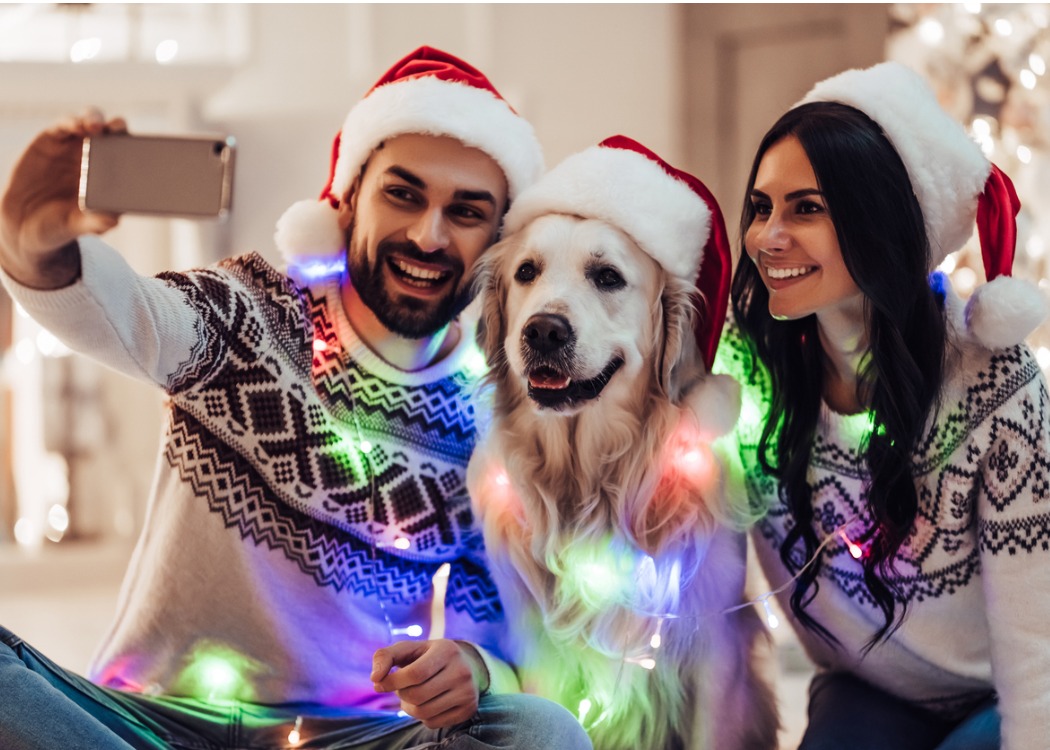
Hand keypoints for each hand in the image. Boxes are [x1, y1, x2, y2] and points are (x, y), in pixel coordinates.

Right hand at [0, 108, 125, 287]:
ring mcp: (74, 146)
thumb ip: (95, 223)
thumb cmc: (60, 225)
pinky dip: (71, 122)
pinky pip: (64, 125)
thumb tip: (113, 220)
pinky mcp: (52, 139)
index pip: (130, 156)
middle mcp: (96, 157)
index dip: (137, 148)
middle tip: (119, 128)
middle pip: (113, 134)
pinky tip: (75, 126)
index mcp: (112, 177)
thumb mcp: (77, 226)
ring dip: (95, 120)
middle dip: (119, 127)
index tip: (144, 148)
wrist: (24, 222)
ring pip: (90, 123)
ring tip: (95, 127)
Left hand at [371, 639, 488, 728]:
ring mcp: (467, 692)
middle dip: (401, 694)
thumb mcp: (408, 649)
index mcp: (447, 650)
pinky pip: (433, 723)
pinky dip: (422, 716)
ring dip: (408, 708)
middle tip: (402, 688)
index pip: (415, 674)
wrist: (464, 666)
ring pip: (423, 712)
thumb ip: (385, 656)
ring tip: (411, 696)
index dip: (392, 682)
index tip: (380, 683)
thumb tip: (375, 679)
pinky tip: (427, 703)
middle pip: (417, 695)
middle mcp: (461, 671)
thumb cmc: (427, 657)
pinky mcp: (468, 710)